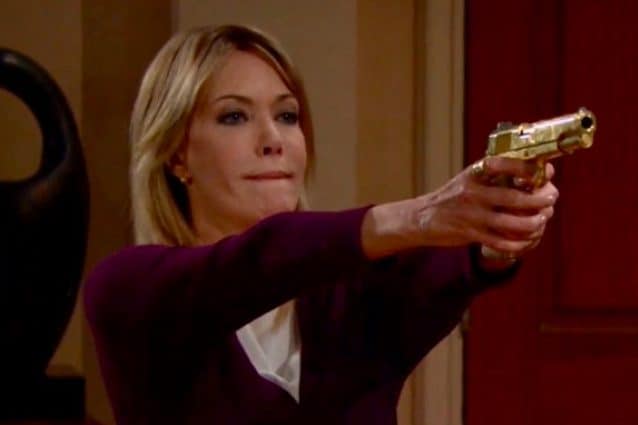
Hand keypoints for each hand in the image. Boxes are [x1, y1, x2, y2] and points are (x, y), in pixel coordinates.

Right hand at [414, 156, 558, 257]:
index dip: (527, 168)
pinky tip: (528, 239)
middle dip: (541, 200)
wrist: (423, 217)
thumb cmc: (454, 196)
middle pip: (515, 198)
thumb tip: (536, 172)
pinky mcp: (470, 235)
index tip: (547, 171)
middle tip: (551, 199)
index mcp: (474, 174)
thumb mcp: (469, 177)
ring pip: (513, 224)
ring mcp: (471, 216)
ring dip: (534, 223)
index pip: (502, 165)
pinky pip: (503, 243)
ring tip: (542, 219)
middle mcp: (472, 193)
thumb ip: (495, 175)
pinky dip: (520, 243)